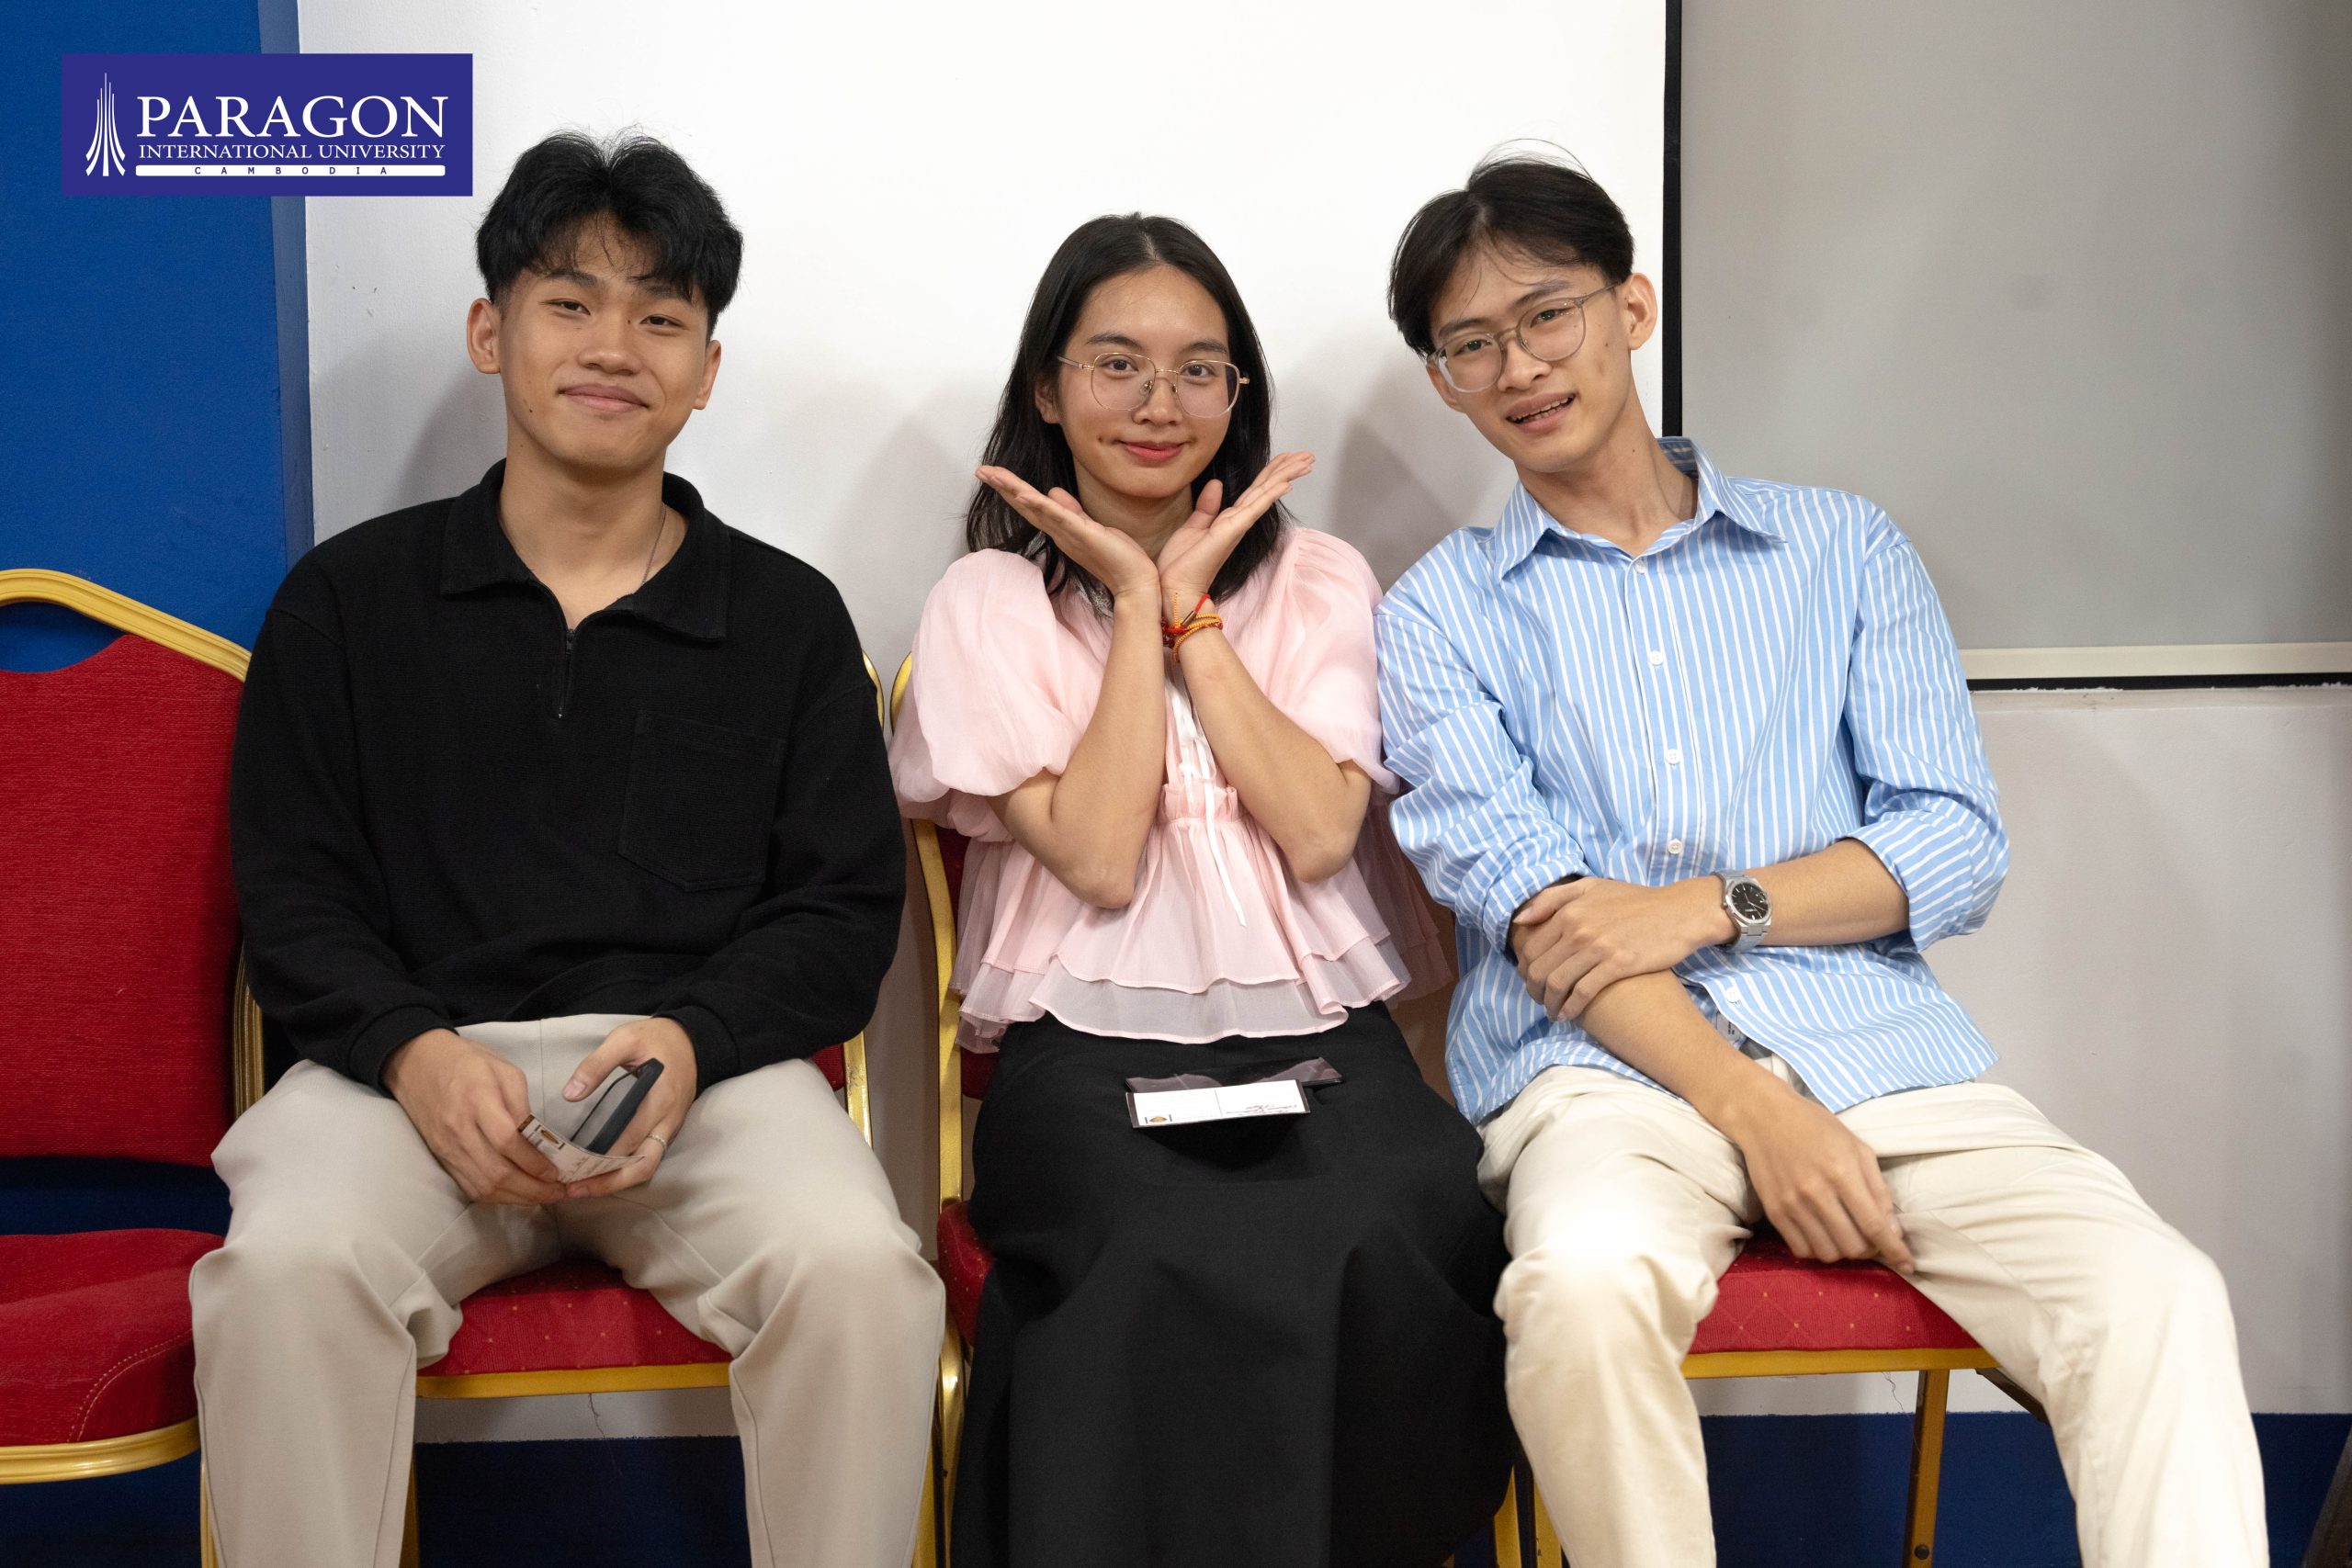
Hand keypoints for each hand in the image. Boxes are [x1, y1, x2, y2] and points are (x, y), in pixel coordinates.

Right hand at [383, 1028, 566, 1205]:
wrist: (416, 1064)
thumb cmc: (467, 1061)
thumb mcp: (504, 1069)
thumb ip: (522, 1104)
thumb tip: (538, 1139)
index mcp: (477, 1099)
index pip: (505, 1141)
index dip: (532, 1161)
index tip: (555, 1171)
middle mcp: (459, 1129)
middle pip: (496, 1173)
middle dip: (531, 1189)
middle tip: (558, 1191)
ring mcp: (447, 1148)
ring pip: (483, 1187)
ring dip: (516, 1197)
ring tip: (543, 1196)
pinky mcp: (442, 1158)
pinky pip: (470, 1187)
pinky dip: (497, 1196)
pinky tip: (517, 1193)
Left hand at [552, 1017, 699, 1198]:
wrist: (693, 1040)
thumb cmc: (657, 1039)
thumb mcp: (625, 1039)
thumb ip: (597, 1064)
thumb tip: (570, 1094)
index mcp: (659, 1100)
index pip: (629, 1140)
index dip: (600, 1160)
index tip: (570, 1170)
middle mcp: (668, 1121)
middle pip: (643, 1166)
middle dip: (608, 1183)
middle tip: (574, 1190)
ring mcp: (670, 1128)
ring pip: (647, 1167)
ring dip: (617, 1181)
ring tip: (584, 1187)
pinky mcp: (667, 1130)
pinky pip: (649, 1158)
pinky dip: (625, 1170)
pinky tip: (601, 1171)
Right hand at [975, 466, 1160, 602]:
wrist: (1134, 582)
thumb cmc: (1116, 556)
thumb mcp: (1090, 526)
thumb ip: (1070, 509)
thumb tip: (1051, 491)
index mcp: (1060, 529)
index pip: (1031, 505)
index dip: (1011, 490)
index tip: (992, 474)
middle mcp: (1059, 532)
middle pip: (1025, 505)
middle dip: (1002, 486)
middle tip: (980, 470)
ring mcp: (1069, 534)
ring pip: (1036, 508)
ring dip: (1013, 491)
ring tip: (992, 475)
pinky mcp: (1083, 534)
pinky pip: (1059, 517)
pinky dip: (1041, 506)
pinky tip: (1025, 494)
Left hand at [1156, 451, 1314, 608]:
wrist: (1174, 587)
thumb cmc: (1181, 564)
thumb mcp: (1193, 527)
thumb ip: (1207, 507)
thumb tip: (1217, 484)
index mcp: (1230, 519)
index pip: (1255, 490)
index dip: (1272, 473)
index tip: (1288, 457)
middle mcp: (1239, 522)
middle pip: (1266, 488)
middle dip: (1287, 470)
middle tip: (1309, 455)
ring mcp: (1237, 526)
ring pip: (1265, 494)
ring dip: (1286, 476)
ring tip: (1306, 461)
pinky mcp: (1231, 531)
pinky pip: (1254, 509)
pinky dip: (1270, 495)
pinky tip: (1285, 484)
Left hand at [1512, 877, 1730, 1019]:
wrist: (1680, 912)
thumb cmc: (1636, 901)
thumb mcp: (1592, 887)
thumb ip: (1553, 899)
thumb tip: (1519, 920)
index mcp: (1569, 910)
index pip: (1531, 948)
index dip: (1526, 970)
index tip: (1531, 981)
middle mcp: (1578, 928)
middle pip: (1539, 968)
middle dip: (1534, 991)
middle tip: (1540, 1001)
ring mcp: (1597, 946)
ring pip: (1557, 983)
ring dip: (1550, 1003)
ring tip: (1554, 1012)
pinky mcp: (1617, 964)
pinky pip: (1582, 992)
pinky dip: (1570, 1008)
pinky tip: (1569, 1015)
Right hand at [1721, 1076, 1913, 1272]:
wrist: (1764, 1117)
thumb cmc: (1817, 1127)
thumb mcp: (1857, 1148)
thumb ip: (1878, 1188)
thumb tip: (1893, 1229)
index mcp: (1843, 1173)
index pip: (1874, 1225)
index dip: (1894, 1250)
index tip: (1907, 1265)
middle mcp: (1816, 1193)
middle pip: (1853, 1246)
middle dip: (1870, 1249)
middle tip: (1871, 1237)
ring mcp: (1792, 1205)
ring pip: (1828, 1253)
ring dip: (1844, 1251)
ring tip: (1846, 1235)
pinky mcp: (1774, 1212)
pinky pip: (1802, 1250)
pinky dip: (1818, 1250)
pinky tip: (1823, 1235)